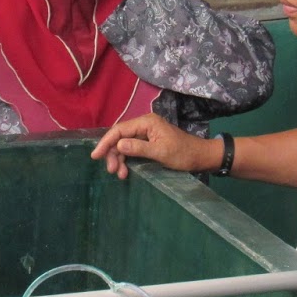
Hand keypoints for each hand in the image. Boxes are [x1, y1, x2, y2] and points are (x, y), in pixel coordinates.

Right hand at [91, 114, 214, 179]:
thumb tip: (119, 145)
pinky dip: (127, 160)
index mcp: (146, 122)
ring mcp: (146, 133)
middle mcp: (144, 125)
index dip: (106, 142)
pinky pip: (132, 149)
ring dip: (120, 159)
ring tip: (120, 174)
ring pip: (124, 145)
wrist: (200, 157)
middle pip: (120, 137)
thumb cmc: (183, 153)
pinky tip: (126, 171)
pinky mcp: (148, 142)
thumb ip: (139, 148)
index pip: (119, 130)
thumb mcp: (161, 152)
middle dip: (113, 154)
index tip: (95, 156)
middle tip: (112, 171)